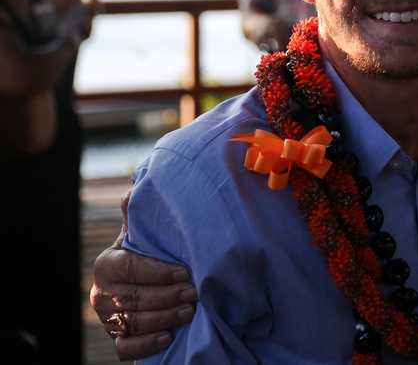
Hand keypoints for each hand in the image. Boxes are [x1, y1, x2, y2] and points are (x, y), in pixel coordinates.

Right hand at [90, 190, 197, 360]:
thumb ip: (140, 215)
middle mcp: (102, 293)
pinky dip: (145, 345)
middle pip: (135, 297)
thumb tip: (136, 189)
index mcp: (107, 264)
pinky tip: (167, 337)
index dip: (158, 272)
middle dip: (167, 296)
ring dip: (163, 318)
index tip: (185, 271)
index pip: (131, 269)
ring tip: (190, 312)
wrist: (145, 280)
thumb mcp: (145, 233)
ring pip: (134, 322)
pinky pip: (126, 348)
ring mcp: (108, 319)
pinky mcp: (117, 338)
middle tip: (194, 293)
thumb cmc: (150, 251)